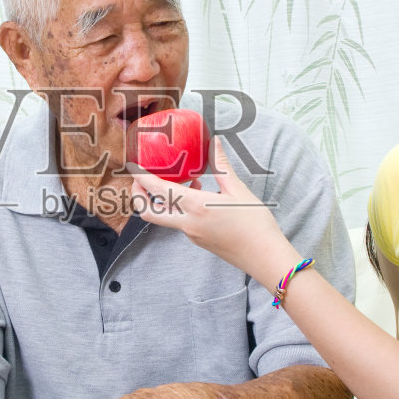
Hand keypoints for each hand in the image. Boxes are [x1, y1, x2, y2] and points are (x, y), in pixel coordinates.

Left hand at [130, 140, 297, 283]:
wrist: (265, 257)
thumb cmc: (255, 224)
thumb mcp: (238, 190)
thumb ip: (221, 166)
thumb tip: (215, 142)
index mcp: (196, 207)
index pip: (158, 191)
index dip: (141, 177)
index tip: (133, 166)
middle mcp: (188, 223)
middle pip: (148, 212)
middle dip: (138, 195)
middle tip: (140, 179)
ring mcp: (191, 235)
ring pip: (163, 218)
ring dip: (161, 201)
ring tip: (178, 181)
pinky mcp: (198, 241)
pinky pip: (179, 222)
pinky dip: (178, 207)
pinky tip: (198, 195)